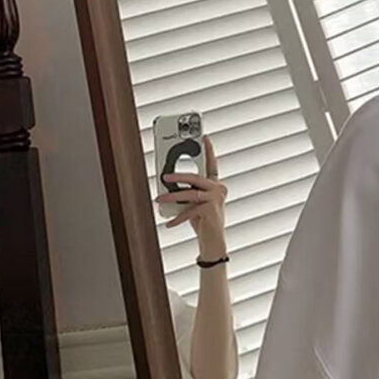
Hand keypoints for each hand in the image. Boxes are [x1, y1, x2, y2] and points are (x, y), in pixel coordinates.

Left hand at [155, 135, 227, 258]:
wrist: (213, 242)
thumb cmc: (202, 220)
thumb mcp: (192, 203)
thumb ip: (185, 191)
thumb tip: (166, 184)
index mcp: (215, 184)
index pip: (211, 164)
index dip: (209, 150)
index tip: (204, 136)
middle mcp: (218, 189)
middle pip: (196, 177)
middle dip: (179, 175)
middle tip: (164, 175)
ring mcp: (216, 200)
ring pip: (191, 193)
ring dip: (173, 196)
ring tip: (159, 199)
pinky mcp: (211, 211)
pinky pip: (190, 211)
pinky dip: (178, 217)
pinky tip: (169, 222)